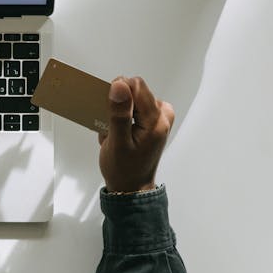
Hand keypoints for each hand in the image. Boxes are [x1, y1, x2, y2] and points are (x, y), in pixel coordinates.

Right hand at [98, 76, 174, 193]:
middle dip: (118, 107)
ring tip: (116, 134)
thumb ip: (119, 113)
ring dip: (120, 114)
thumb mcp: (117, 143)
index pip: (136, 85)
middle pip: (135, 91)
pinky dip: (124, 118)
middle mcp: (163, 116)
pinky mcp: (155, 121)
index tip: (109, 112)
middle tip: (113, 129)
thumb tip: (119, 85)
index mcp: (156, 120)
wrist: (132, 187)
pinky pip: (136, 108)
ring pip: (134, 100)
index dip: (118, 93)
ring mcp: (160, 118)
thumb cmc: (124, 170)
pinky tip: (121, 134)